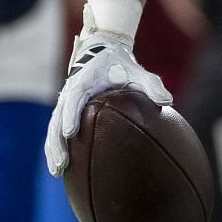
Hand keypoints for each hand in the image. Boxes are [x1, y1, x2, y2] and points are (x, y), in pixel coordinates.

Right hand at [45, 29, 171, 176]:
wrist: (103, 51)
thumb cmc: (122, 64)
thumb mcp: (137, 71)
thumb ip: (152, 84)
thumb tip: (168, 101)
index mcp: (84, 81)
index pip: (73, 99)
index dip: (70, 116)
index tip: (70, 133)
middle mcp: (71, 92)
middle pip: (57, 119)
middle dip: (57, 141)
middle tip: (62, 162)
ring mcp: (66, 102)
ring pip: (53, 127)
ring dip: (53, 149)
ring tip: (57, 171)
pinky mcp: (66, 110)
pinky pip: (57, 130)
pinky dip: (56, 147)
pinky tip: (61, 168)